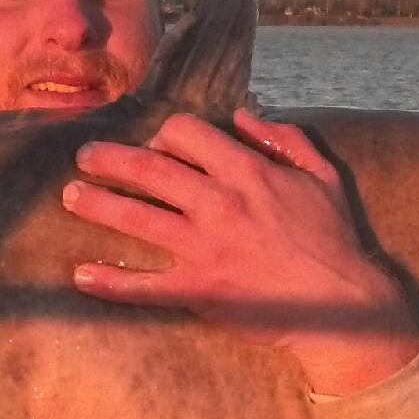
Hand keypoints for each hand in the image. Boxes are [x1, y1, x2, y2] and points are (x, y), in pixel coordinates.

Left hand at [65, 110, 418, 396]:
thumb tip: (246, 115)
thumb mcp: (322, 176)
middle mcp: (220, 202)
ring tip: (71, 196)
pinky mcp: (201, 289)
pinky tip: (83, 276)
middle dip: (109, 158)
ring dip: (96, 204)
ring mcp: (206, 247)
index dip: (162, 135)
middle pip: (148, 168)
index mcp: (247, 171)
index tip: (153, 145)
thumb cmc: (336, 240)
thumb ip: (285, 139)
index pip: (186, 133)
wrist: (347, 303)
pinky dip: (111, 281)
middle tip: (84, 157)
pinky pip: (146, 285)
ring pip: (136, 217)